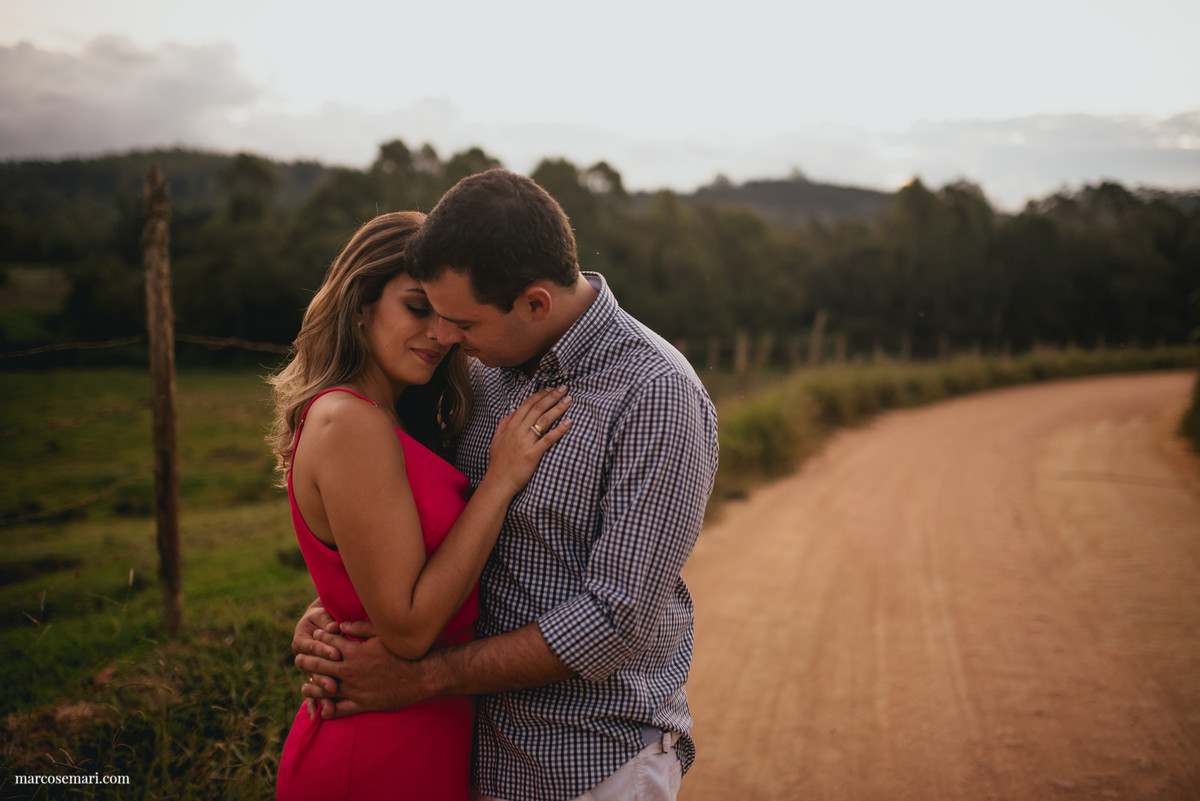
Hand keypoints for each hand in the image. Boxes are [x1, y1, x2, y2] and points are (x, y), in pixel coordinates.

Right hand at [291, 600, 341, 717]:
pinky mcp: (314, 678)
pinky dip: (314, 704)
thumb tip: (334, 626)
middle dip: (323, 678)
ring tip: (329, 709)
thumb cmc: (325, 616)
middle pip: (311, 670)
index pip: (312, 646)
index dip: (323, 650)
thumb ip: (327, 621)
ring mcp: (308, 670)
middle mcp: (302, 657)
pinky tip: (317, 716)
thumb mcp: (324, 615)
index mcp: (301, 639)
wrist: (321, 621)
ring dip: (320, 696)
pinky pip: (312, 693)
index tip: (337, 654)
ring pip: (313, 684)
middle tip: (334, 686)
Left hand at [294, 627, 432, 718]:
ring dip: (312, 686)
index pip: (328, 643)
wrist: (420, 676)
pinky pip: (340, 710)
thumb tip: (341, 625)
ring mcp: (354, 689)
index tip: (313, 637)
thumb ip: (360, 628)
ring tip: (304, 685)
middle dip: (307, 660)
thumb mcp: (383, 635)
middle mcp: (350, 671)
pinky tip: (322, 710)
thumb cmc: (403, 653)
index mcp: (354, 652)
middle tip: (297, 659)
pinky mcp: (362, 704)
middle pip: (320, 664)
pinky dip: (328, 711)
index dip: (319, 638)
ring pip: (325, 688)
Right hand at [486, 386, 571, 494]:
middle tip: (564, 389)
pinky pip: (548, 439)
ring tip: (569, 400)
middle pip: (538, 408)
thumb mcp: (497, 438)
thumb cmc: (499, 461)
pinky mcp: (533, 454)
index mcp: (511, 426)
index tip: (550, 389)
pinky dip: (559, 430)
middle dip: (552, 396)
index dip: (540, 394)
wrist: (499, 482)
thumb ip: (505, 423)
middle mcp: (518, 431)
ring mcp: (525, 442)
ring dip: (558, 408)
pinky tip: (569, 423)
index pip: (527, 404)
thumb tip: (515, 411)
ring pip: (544, 420)